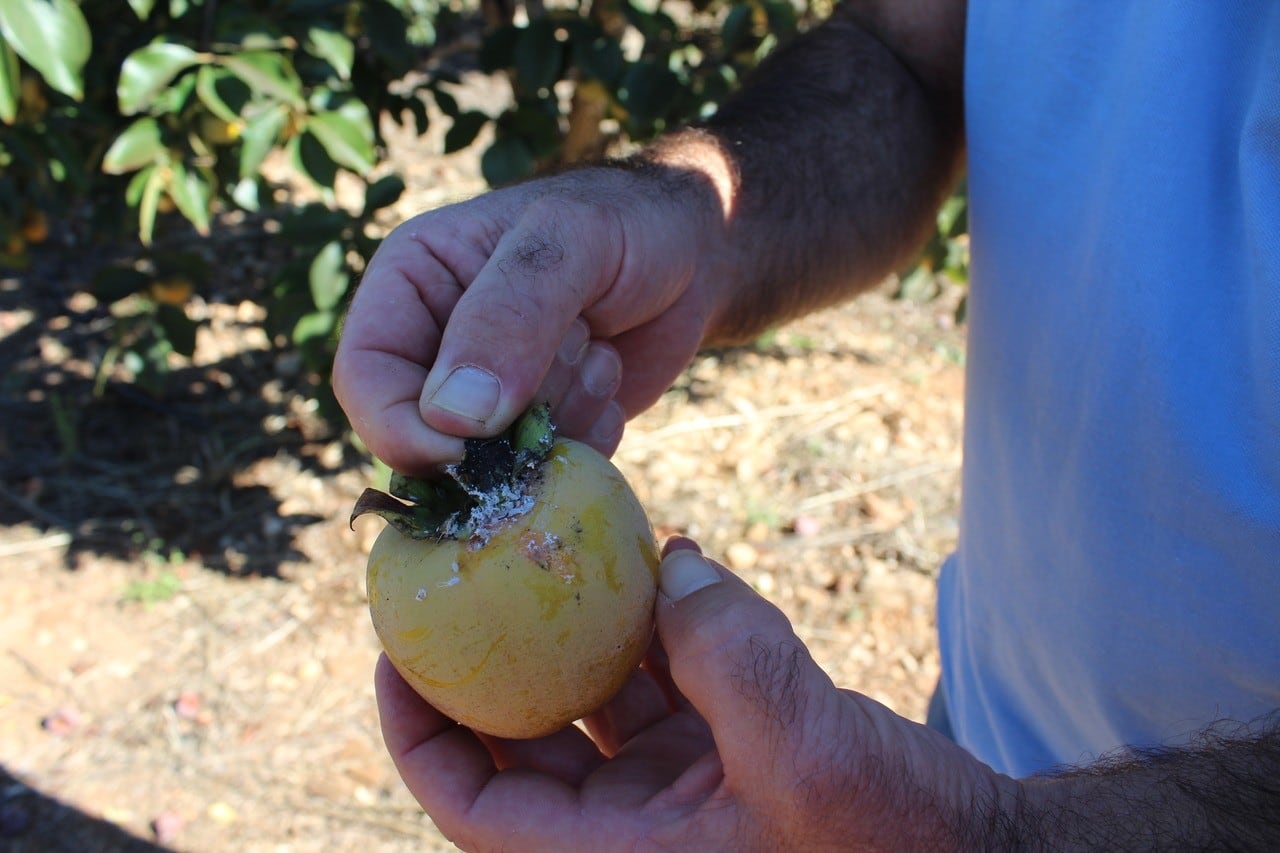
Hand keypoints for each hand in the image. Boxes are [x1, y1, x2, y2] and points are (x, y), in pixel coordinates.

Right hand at [333, 167, 721, 474]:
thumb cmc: (627, 224)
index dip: (399, 427)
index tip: (463, 449)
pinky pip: (542, 476)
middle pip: (427, 436)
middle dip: (506, 417)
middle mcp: (437, 346)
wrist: (695, 253)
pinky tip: (609, 375)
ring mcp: (489, 397)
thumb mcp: (570, 243)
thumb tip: (453, 418)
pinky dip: (585, 443)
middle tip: (576, 344)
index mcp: (412, 285)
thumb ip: (510, 315)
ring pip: (491, 465)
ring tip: (597, 348)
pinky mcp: (539, 431)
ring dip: (557, 420)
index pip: (365, 378)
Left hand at [376, 539, 1020, 850]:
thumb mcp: (803, 751)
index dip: (419, 730)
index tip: (398, 647)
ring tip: (559, 545)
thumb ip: (728, 655)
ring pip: (591, 703)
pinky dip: (658, 628)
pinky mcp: (722, 759)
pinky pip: (662, 686)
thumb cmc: (891, 842)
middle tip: (464, 571)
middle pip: (517, 744)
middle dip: (487, 660)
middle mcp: (629, 836)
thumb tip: (672, 563)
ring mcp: (675, 796)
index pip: (474, 805)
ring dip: (577, 629)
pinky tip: (670, 563)